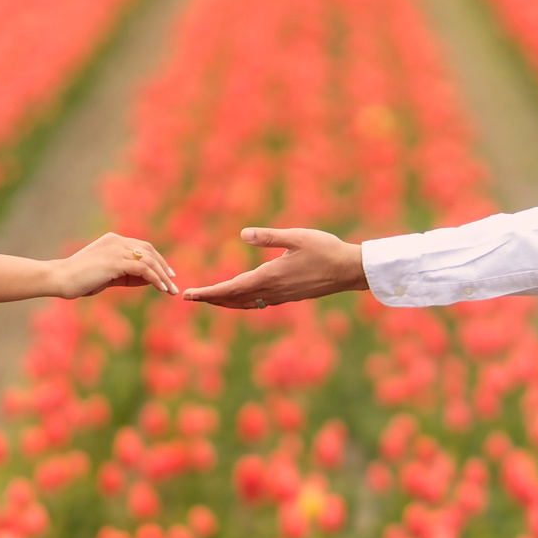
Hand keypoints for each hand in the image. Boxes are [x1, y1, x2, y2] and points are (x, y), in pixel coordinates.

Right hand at [47, 232, 178, 299]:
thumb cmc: (80, 279)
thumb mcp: (106, 275)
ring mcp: (116, 250)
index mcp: (113, 240)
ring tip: (170, 289)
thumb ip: (125, 274)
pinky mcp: (116, 262)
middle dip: (163, 266)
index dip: (157, 259)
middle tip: (173, 281)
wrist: (60, 278)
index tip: (166, 273)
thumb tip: (148, 279)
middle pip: (149, 250)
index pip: (142, 246)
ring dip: (162, 276)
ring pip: (149, 260)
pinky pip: (143, 269)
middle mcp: (116, 241)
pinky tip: (161, 288)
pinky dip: (155, 279)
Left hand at [184, 227, 366, 309]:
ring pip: (245, 303)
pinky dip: (242, 302)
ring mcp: (281, 297)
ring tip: (209, 299)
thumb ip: (268, 236)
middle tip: (189, 298)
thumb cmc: (325, 249)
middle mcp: (272, 291)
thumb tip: (242, 234)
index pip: (230, 288)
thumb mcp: (296, 236)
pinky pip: (258, 303)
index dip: (207, 293)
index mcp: (269, 276)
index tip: (188, 295)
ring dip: (225, 302)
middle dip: (210, 299)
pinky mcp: (288, 297)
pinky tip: (240, 297)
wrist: (349, 270)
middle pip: (233, 300)